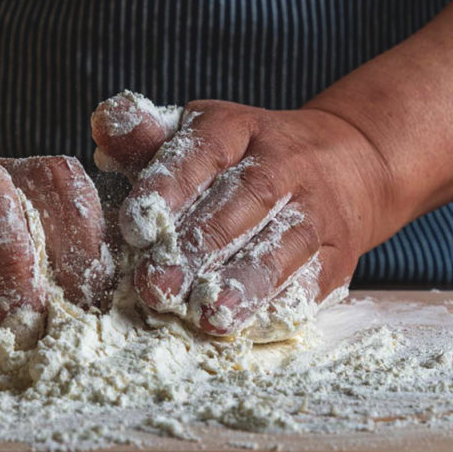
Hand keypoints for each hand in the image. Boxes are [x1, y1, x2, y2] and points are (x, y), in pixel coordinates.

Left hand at [92, 93, 392, 337]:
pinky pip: (316, 279)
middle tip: (157, 286)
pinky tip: (253, 328)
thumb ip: (146, 138)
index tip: (135, 227)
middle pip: (245, 200)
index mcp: (237, 129)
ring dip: (246, 282)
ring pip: (285, 242)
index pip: (203, 153)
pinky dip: (284, 305)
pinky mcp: (338, 254)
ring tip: (209, 317)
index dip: (169, 188)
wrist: (346, 161)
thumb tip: (105, 123)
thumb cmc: (242, 158)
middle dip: (200, 245)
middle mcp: (283, 163)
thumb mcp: (197, 135)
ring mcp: (317, 209)